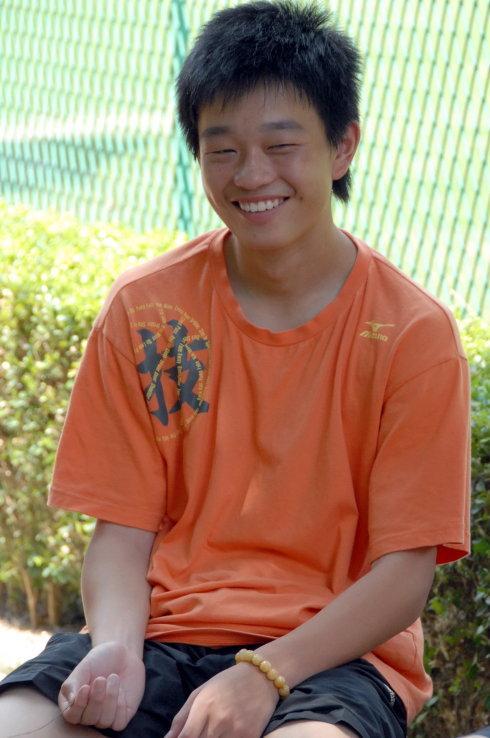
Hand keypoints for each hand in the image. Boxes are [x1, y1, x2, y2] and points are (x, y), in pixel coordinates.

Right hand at [58, 640, 145, 730]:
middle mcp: (88, 713)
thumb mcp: (84, 667)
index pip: (71, 716)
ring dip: (110, 698)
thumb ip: (73, 684)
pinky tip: (122, 690)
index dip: (79, 705)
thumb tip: (71, 702)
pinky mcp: (121, 717)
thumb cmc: (100, 660)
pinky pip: (119, 723)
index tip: (86, 687)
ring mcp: (104, 716)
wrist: (124, 653)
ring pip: (104, 721)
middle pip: (88, 719)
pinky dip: (120, 706)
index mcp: (74, 703)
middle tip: (101, 678)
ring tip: (113, 678)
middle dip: (96, 698)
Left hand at [164, 661, 279, 737]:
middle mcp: (219, 719)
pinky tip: (227, 734)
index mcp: (204, 706)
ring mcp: (236, 730)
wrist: (262, 676)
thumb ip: (182, 717)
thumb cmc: (228, 682)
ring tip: (213, 732)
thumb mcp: (202, 691)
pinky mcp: (250, 737)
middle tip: (201, 733)